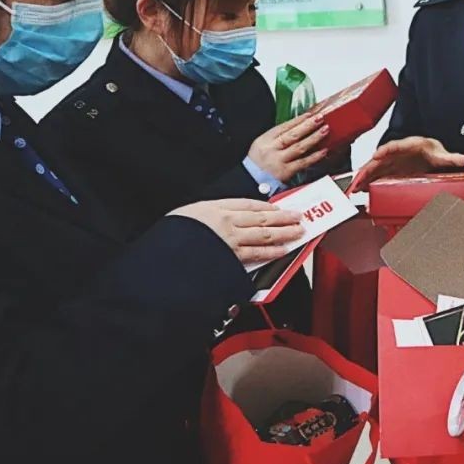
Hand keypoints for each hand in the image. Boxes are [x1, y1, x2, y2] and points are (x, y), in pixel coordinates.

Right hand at [170, 199, 303, 265]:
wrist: (165, 258)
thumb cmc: (174, 235)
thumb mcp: (191, 214)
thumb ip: (212, 213)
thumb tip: (230, 215)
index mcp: (218, 209)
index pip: (250, 205)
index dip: (268, 206)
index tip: (280, 208)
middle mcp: (228, 223)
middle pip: (263, 218)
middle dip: (284, 218)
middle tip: (298, 217)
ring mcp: (232, 241)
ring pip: (265, 234)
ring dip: (284, 233)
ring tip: (297, 231)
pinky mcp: (232, 258)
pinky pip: (257, 253)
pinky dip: (272, 251)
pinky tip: (282, 250)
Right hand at [248, 112, 329, 183]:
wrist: (248, 181)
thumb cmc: (257, 162)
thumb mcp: (262, 144)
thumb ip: (278, 136)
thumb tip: (299, 126)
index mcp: (265, 139)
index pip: (284, 126)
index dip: (298, 120)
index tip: (310, 114)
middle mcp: (272, 149)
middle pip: (292, 135)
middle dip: (308, 125)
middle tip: (320, 119)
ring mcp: (279, 161)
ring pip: (299, 147)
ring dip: (314, 138)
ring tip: (324, 130)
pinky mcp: (285, 172)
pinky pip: (302, 163)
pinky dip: (314, 157)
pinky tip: (323, 151)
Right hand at [349, 136, 463, 191]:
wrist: (428, 153)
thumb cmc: (432, 151)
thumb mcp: (443, 154)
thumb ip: (456, 159)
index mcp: (409, 145)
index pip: (394, 146)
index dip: (385, 151)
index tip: (378, 155)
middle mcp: (396, 153)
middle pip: (379, 159)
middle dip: (368, 169)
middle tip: (360, 179)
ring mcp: (390, 161)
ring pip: (373, 168)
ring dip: (363, 177)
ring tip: (355, 188)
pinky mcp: (388, 170)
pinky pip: (374, 175)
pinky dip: (366, 181)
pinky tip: (361, 190)